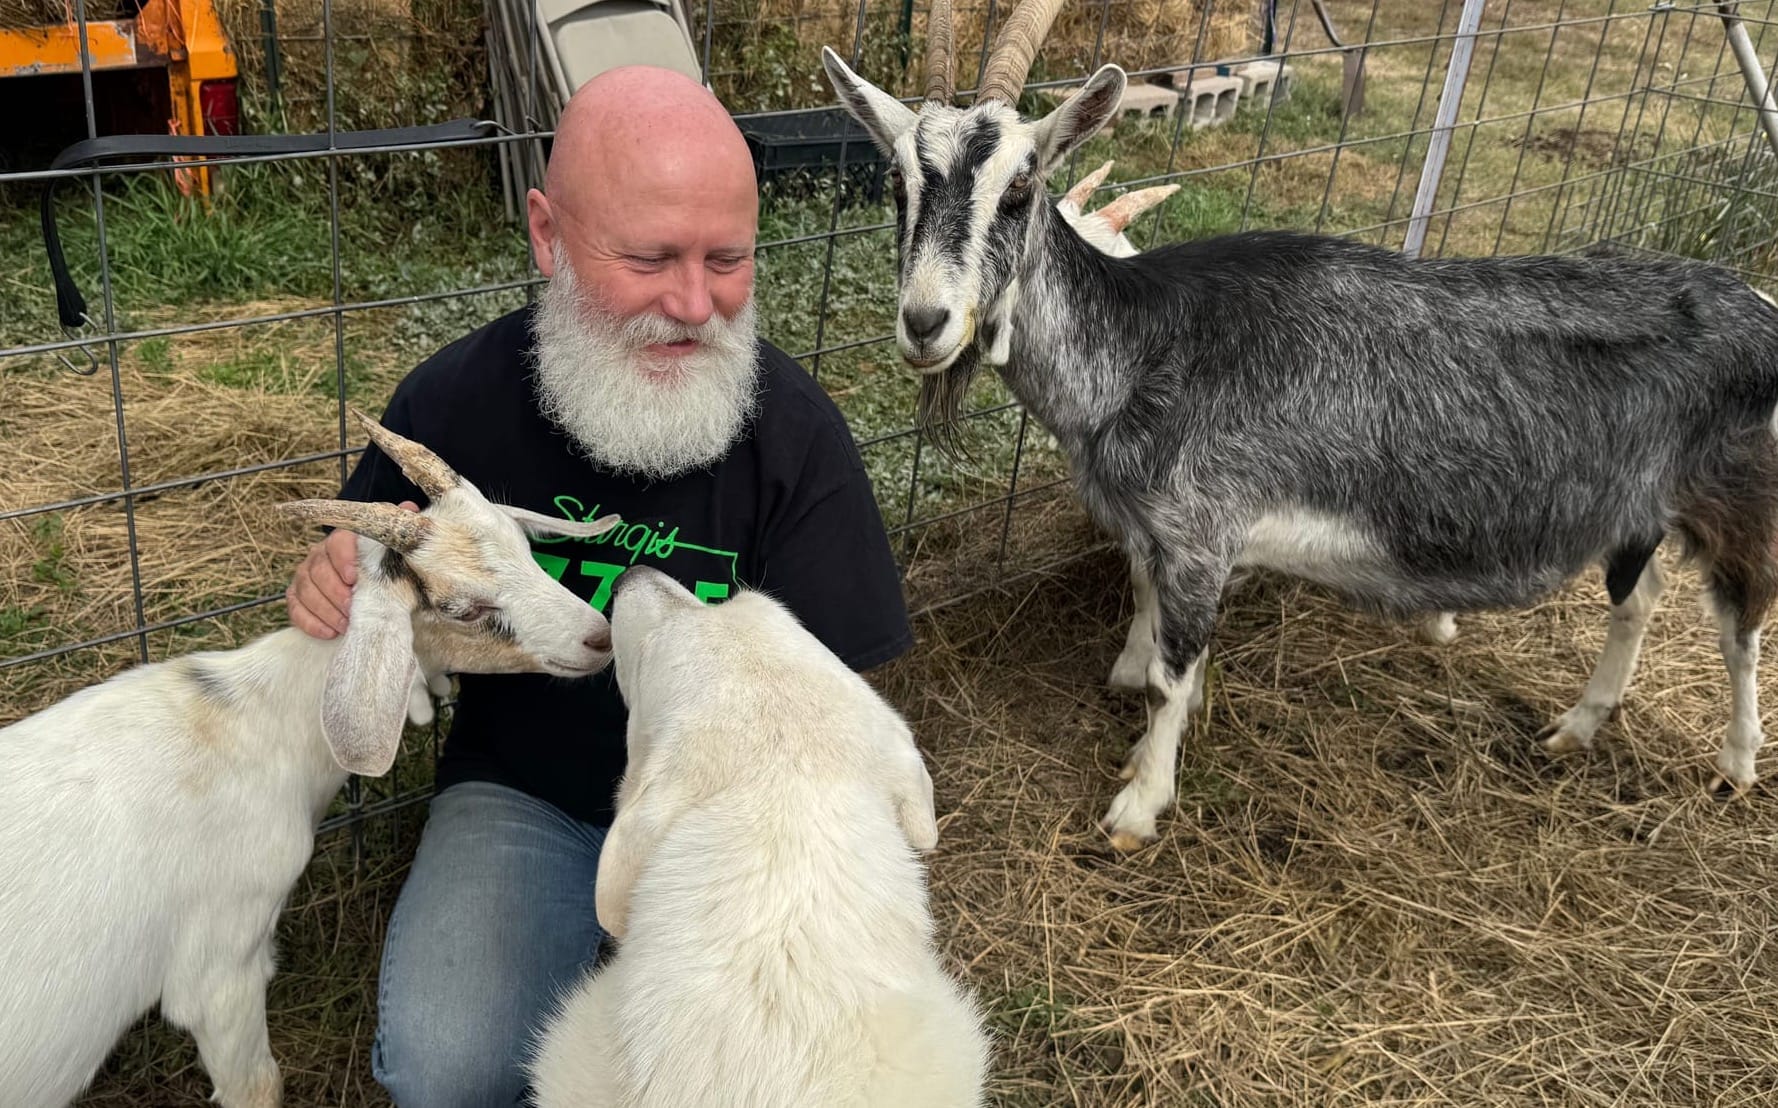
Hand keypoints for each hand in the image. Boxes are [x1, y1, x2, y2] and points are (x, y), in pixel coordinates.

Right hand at [286, 499, 418, 638]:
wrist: (370, 579)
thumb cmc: (383, 563)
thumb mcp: (394, 548)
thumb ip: (398, 530)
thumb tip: (410, 508)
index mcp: (344, 539)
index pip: (338, 542)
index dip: (343, 559)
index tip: (354, 578)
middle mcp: (320, 553)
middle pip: (319, 570)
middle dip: (336, 593)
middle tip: (353, 610)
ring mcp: (306, 575)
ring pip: (306, 590)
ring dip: (326, 610)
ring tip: (346, 625)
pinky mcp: (297, 596)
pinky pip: (295, 609)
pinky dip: (310, 622)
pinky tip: (330, 633)